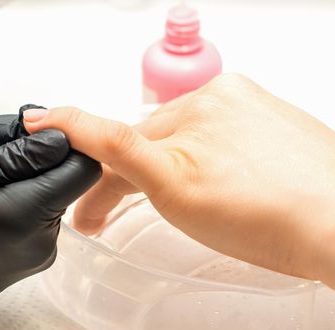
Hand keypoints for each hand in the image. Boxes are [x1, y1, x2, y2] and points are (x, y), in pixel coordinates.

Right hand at [0, 107, 100, 329]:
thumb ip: (10, 158)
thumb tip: (59, 138)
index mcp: (30, 216)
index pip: (83, 167)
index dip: (60, 138)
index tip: (19, 128)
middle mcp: (44, 237)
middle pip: (55, 172)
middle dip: (17, 146)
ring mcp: (37, 248)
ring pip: (36, 186)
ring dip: (1, 164)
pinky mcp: (25, 252)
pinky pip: (26, 207)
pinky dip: (0, 186)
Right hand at [22, 74, 334, 288]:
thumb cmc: (271, 217)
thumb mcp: (172, 185)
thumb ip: (116, 150)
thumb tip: (70, 123)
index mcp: (204, 99)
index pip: (128, 140)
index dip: (97, 177)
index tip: (69, 174)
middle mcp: (228, 98)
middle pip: (154, 141)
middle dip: (125, 179)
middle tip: (104, 216)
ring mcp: (254, 114)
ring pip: (184, 145)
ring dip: (160, 174)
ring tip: (166, 207)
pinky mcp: (274, 132)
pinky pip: (218, 148)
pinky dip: (198, 169)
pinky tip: (206, 190)